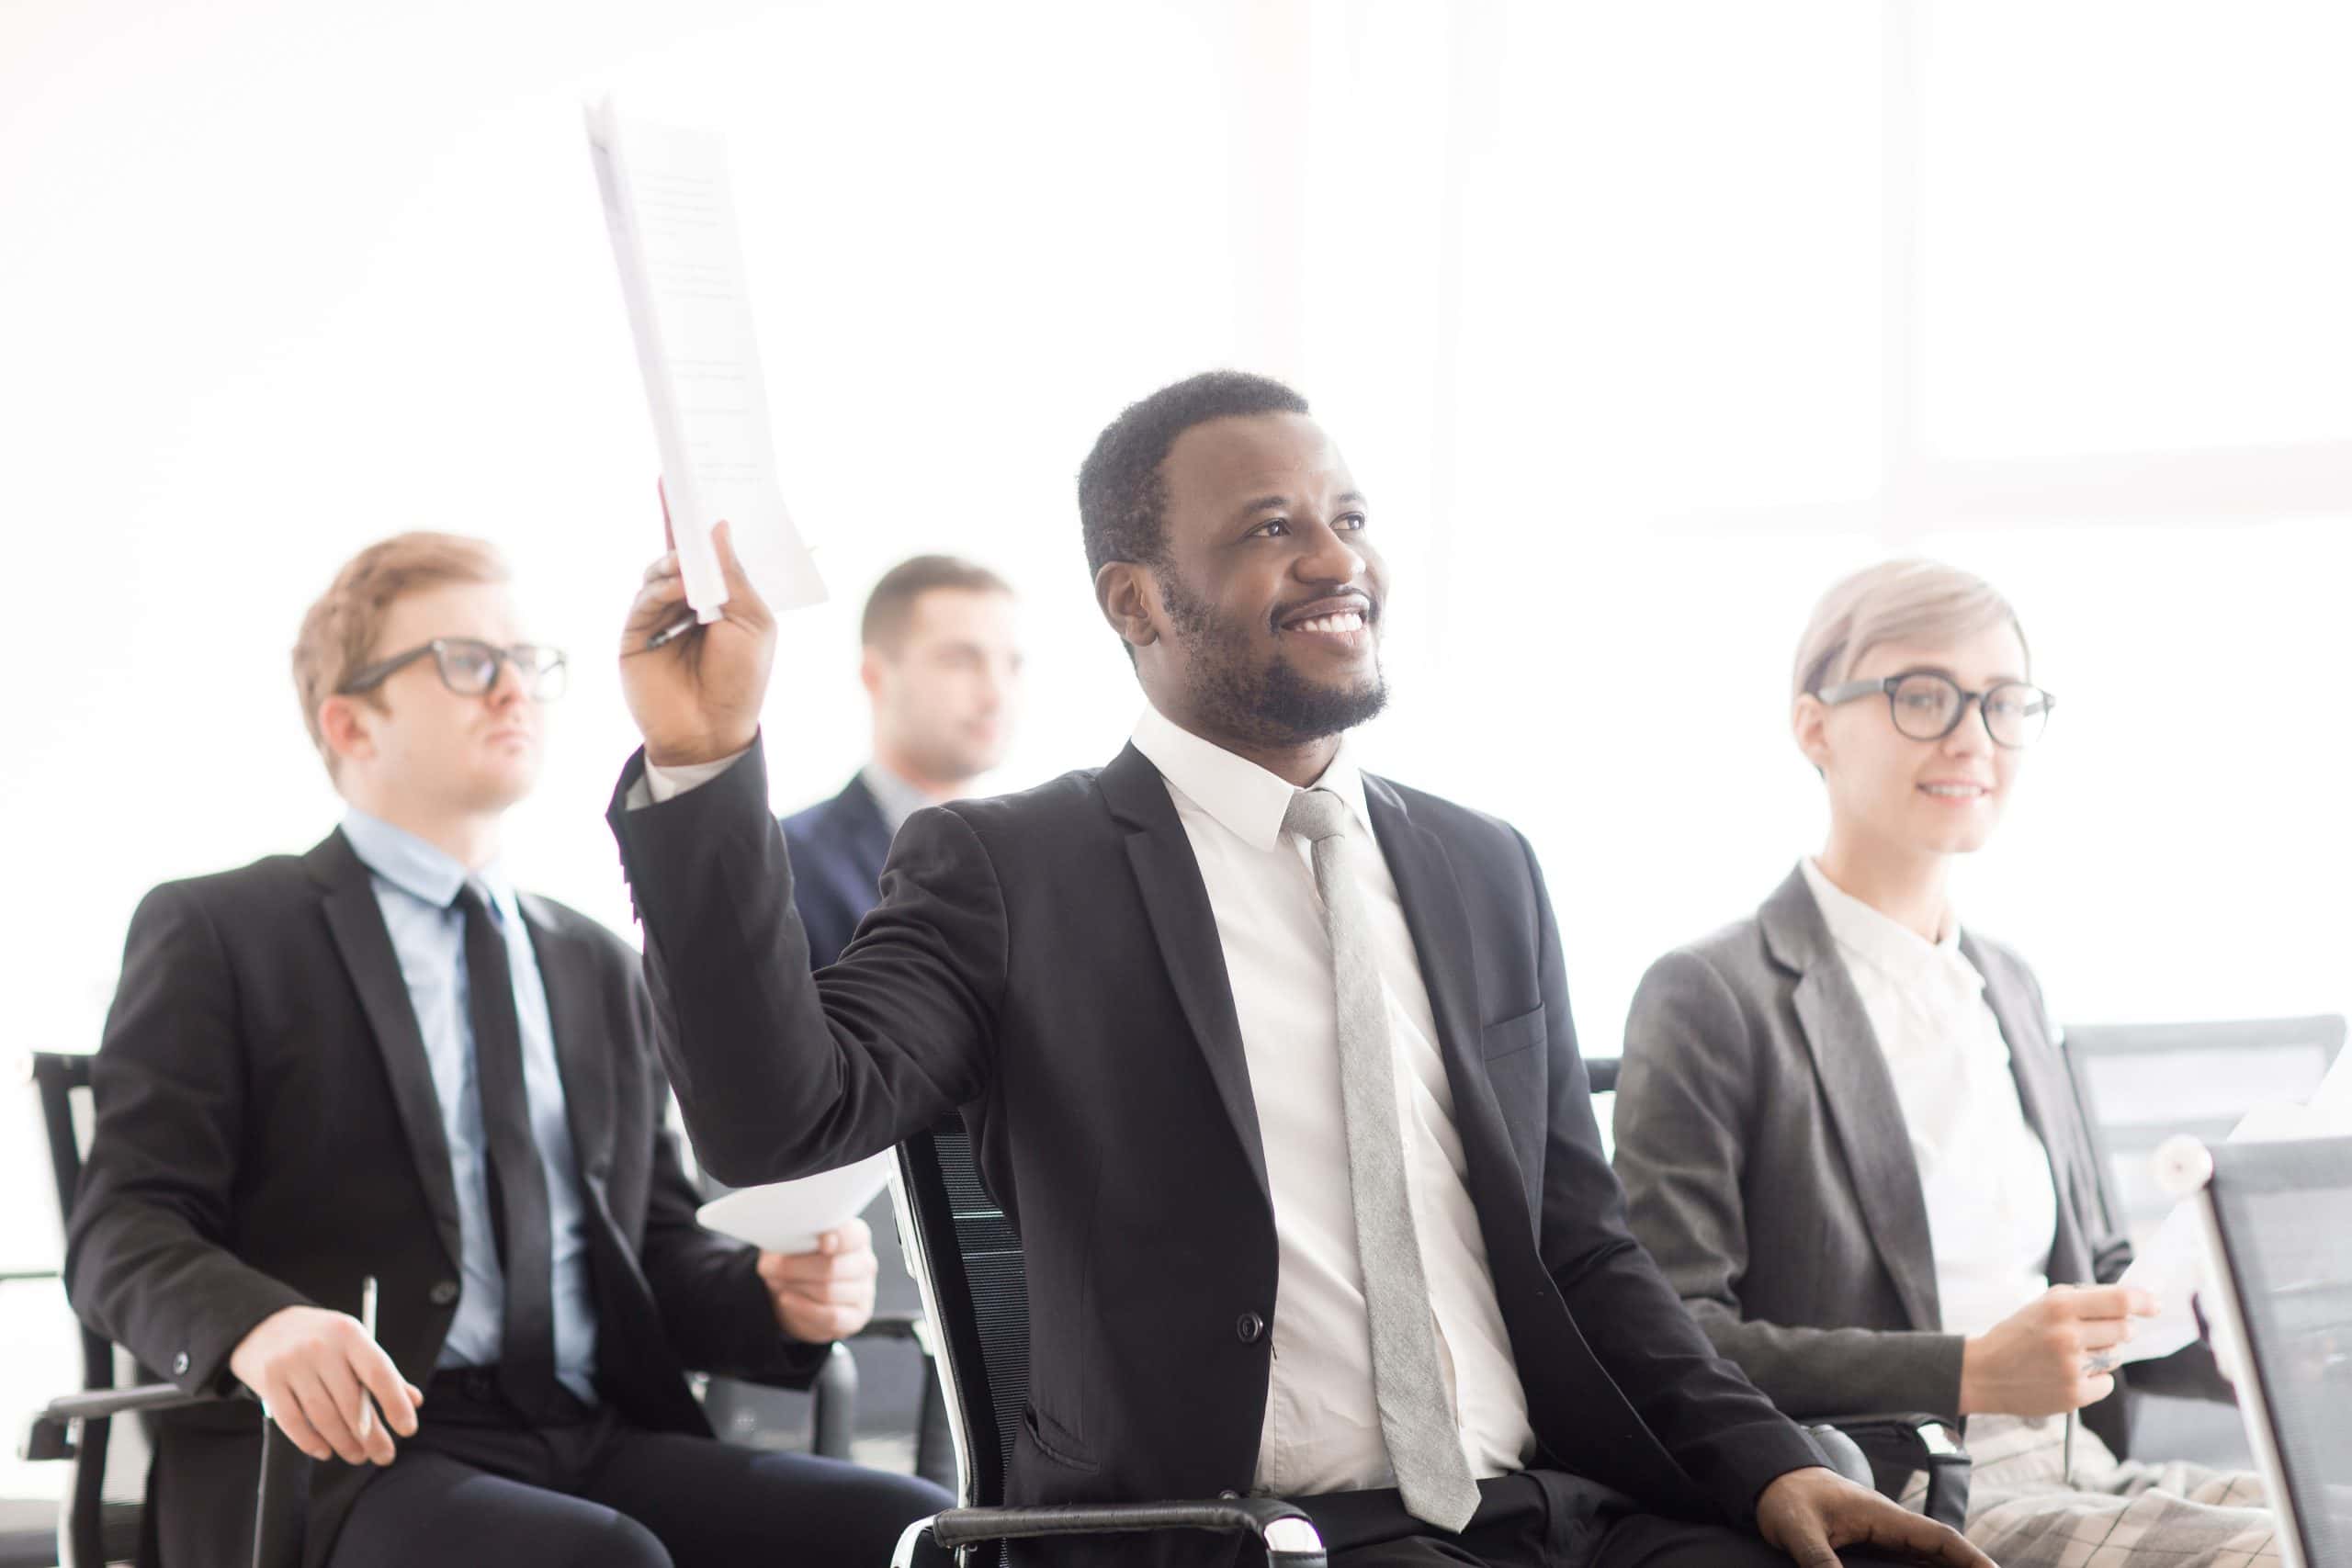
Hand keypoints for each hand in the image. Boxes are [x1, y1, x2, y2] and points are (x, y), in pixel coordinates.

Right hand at [227, 1305, 422, 1465]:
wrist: (264, 1325)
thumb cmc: (321, 1338)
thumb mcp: (353, 1342)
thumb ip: (381, 1371)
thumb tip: (413, 1400)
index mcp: (349, 1334)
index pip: (378, 1373)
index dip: (395, 1403)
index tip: (408, 1429)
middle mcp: (320, 1348)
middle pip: (350, 1402)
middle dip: (371, 1435)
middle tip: (384, 1455)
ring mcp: (292, 1364)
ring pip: (323, 1416)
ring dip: (344, 1443)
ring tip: (358, 1455)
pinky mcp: (268, 1382)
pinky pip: (292, 1421)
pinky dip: (311, 1442)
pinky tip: (326, 1452)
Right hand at [619, 490, 776, 767]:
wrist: (711, 731)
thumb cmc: (742, 680)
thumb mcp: (752, 623)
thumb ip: (733, 577)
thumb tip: (717, 527)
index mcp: (723, 597)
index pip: (710, 550)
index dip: (702, 519)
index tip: (698, 481)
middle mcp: (689, 601)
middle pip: (679, 552)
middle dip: (680, 523)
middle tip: (679, 491)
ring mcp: (660, 615)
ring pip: (659, 571)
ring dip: (675, 563)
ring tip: (688, 565)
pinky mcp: (637, 633)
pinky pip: (644, 599)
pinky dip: (660, 589)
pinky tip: (676, 588)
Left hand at [756, 1218, 877, 1343]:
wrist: (799, 1292)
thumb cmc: (799, 1259)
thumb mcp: (794, 1241)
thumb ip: (794, 1237)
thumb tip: (778, 1243)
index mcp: (856, 1236)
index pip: (852, 1236)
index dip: (839, 1239)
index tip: (822, 1242)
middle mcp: (865, 1262)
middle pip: (832, 1267)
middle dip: (795, 1268)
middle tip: (769, 1267)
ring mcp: (864, 1292)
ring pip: (828, 1292)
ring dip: (796, 1287)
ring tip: (777, 1282)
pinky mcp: (855, 1317)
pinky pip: (830, 1316)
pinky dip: (803, 1308)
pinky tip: (786, 1299)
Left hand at [1756, 1467, 1992, 1567]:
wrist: (1767, 1475)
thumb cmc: (1784, 1495)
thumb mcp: (1799, 1531)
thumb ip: (1819, 1562)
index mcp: (1881, 1514)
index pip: (1938, 1538)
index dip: (1970, 1558)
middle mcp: (1888, 1524)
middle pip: (1940, 1552)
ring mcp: (1879, 1533)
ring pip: (1924, 1558)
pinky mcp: (1866, 1542)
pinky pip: (1903, 1561)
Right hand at [1961, 1283, 2156, 1416]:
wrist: (1983, 1372)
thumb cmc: (2018, 1335)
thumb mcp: (2043, 1306)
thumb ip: (2082, 1301)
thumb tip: (2131, 1301)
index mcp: (2059, 1305)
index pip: (2120, 1301)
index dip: (2144, 1301)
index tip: (2155, 1304)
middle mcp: (2068, 1334)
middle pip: (2125, 1329)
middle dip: (2119, 1330)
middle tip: (2097, 1333)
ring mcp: (2072, 1366)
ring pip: (2116, 1357)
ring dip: (2104, 1355)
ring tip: (2074, 1356)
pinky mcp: (2074, 1393)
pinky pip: (2106, 1383)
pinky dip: (2095, 1379)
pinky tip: (2069, 1375)